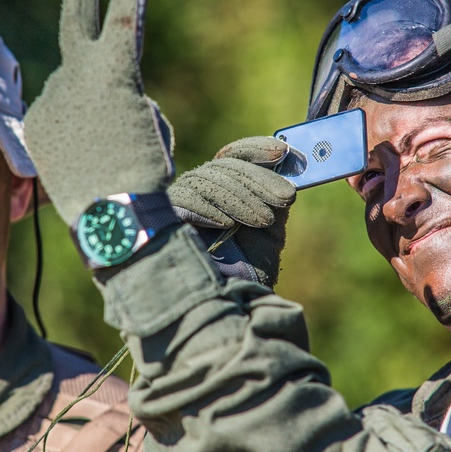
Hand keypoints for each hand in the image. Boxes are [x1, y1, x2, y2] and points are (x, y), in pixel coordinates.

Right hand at [25, 0, 173, 225]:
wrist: (117, 217)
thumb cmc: (118, 210)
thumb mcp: (104, 178)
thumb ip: (113, 142)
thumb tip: (142, 114)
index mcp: (42, 128)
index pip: (78, 102)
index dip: (111, 126)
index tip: (117, 163)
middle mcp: (50, 98)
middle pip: (69, 50)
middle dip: (76, 9)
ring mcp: (75, 82)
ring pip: (103, 42)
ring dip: (120, 41)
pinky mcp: (110, 72)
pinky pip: (121, 21)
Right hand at [168, 136, 295, 287]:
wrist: (228, 302)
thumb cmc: (248, 268)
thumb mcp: (269, 229)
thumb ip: (274, 197)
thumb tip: (287, 165)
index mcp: (225, 187)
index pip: (234, 155)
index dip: (256, 149)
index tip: (283, 152)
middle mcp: (199, 189)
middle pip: (223, 167)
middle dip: (257, 180)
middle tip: (285, 198)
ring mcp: (179, 202)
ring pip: (205, 181)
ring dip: (239, 199)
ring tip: (264, 221)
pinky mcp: (162, 218)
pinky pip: (183, 202)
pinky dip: (207, 210)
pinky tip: (227, 224)